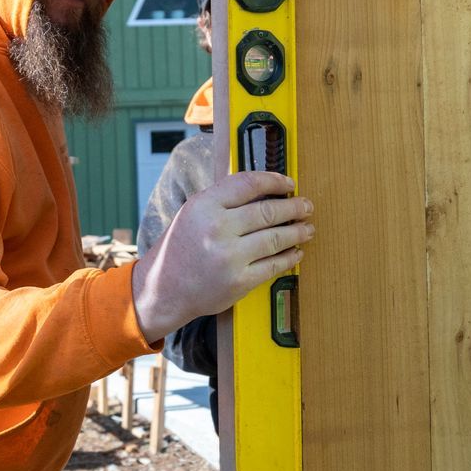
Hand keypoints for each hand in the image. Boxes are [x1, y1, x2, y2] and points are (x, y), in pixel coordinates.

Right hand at [129, 171, 314, 342]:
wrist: (163, 289)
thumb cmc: (180, 249)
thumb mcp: (192, 213)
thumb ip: (224, 200)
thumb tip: (266, 189)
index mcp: (203, 206)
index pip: (249, 183)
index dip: (275, 181)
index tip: (289, 183)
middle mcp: (216, 229)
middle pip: (268, 211)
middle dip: (294, 207)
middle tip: (306, 206)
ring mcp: (229, 257)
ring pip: (276, 238)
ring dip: (297, 232)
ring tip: (307, 228)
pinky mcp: (239, 282)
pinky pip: (274, 265)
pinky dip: (289, 257)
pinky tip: (296, 252)